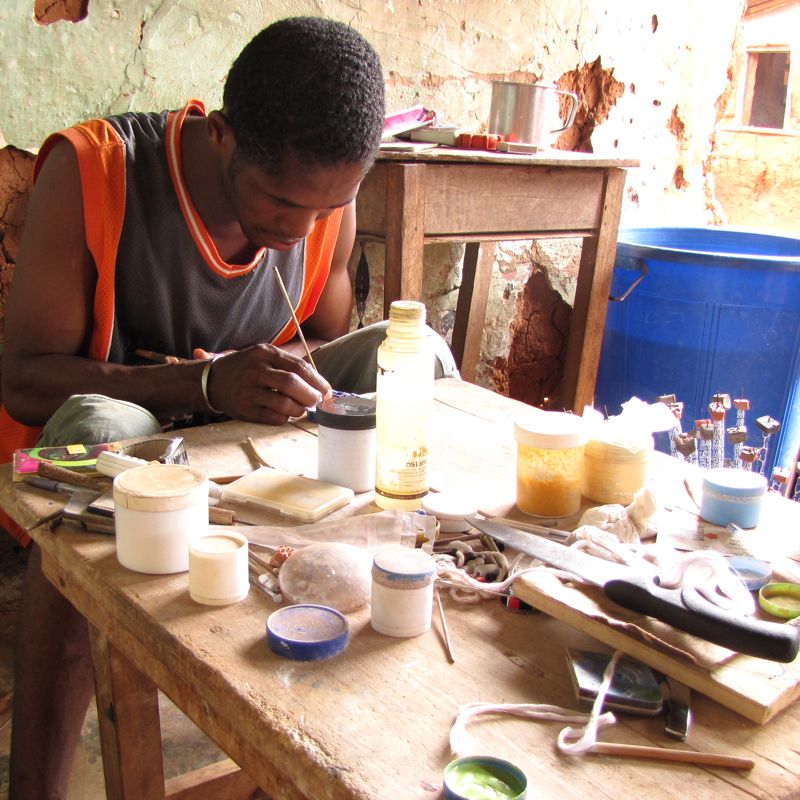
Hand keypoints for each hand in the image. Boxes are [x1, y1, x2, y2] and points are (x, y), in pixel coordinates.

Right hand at [194, 345, 330, 424]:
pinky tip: (285, 414)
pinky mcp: (244, 409)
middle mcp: (256, 370)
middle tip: (317, 401)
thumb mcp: (264, 356)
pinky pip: (273, 417)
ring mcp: (249, 391)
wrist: (212, 381)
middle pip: (292, 384)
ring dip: (299, 409)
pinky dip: (285, 418)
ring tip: (301, 409)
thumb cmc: (247, 368)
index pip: (299, 367)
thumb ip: (289, 366)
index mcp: (265, 353)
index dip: (317, 381)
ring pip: (284, 403)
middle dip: (310, 396)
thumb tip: (318, 384)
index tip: (326, 391)